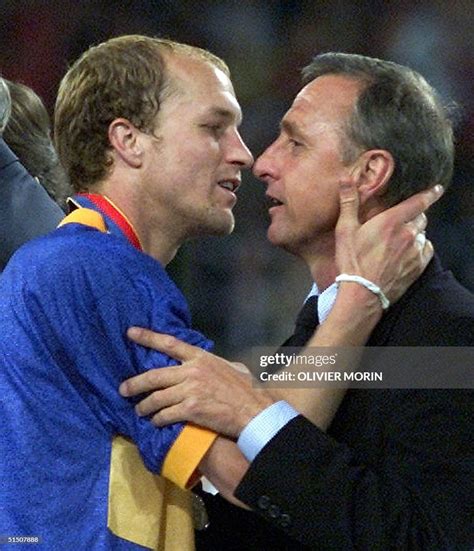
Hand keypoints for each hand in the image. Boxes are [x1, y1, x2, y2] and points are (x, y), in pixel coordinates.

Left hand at [120, 328, 274, 438]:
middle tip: (123, 389)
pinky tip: (156, 423)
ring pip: (156, 398)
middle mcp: (192, 371)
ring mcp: (190, 390)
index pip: (169, 344)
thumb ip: (217, 363)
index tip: (131, 333)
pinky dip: (157, 420)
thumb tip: (212, 365)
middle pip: (154, 375)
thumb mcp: (233, 366)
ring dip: (144, 406)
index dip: (148, 337)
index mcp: (201, 357)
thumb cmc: (247, 389)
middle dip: (135, 383)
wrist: (254, 410)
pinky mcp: (190, 410)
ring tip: (139, 411)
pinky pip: (165, 415)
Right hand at [335, 181, 441, 304]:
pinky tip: (410, 252)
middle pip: (421, 218)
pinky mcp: (418, 267)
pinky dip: (421, 248)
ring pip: (423, 235)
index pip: (419, 201)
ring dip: (415, 234)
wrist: (362, 293)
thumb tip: (346, 178)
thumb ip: (348, 202)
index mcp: (391, 221)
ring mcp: (415, 251)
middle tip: (402, 221)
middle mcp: (408, 233)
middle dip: (415, 216)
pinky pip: (426, 251)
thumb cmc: (352, 261)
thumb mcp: (345, 230)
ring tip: (401, 240)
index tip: (437, 188)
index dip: (430, 193)